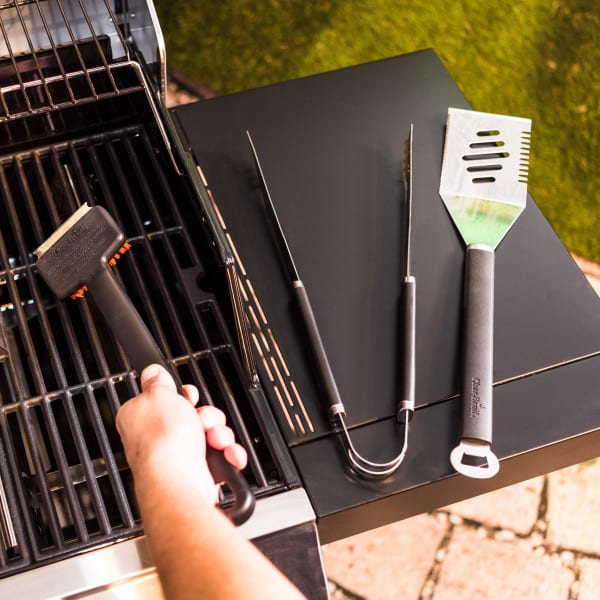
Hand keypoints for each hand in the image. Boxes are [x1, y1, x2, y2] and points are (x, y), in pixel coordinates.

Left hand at [116, 364, 247, 504]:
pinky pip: (220, 457)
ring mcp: (177, 458)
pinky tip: (226, 455)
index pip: (164, 400)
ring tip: (216, 441)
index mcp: (141, 418)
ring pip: (210, 436)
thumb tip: (152, 372)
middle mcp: (156, 440)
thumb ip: (157, 381)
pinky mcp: (197, 473)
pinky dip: (228, 455)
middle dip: (209, 416)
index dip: (182, 396)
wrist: (179, 480)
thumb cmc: (163, 440)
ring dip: (221, 435)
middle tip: (204, 420)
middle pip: (194, 416)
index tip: (188, 396)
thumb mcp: (160, 394)